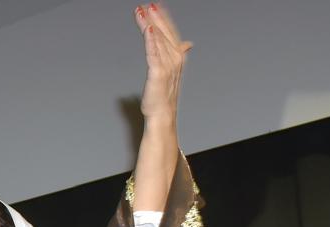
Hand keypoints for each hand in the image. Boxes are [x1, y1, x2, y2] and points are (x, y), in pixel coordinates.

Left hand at [137, 4, 190, 121]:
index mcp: (177, 56)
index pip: (170, 32)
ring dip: (148, 24)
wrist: (163, 113)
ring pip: (157, 40)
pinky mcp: (158, 73)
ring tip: (141, 12)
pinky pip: (153, 54)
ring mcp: (167, 65)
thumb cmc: (163, 94)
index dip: (162, 18)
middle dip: (155, 17)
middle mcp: (175, 58)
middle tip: (146, 5)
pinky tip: (147, 29)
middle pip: (163, 33)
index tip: (154, 5)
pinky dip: (151, 41)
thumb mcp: (171, 70)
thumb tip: (188, 43)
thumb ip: (177, 53)